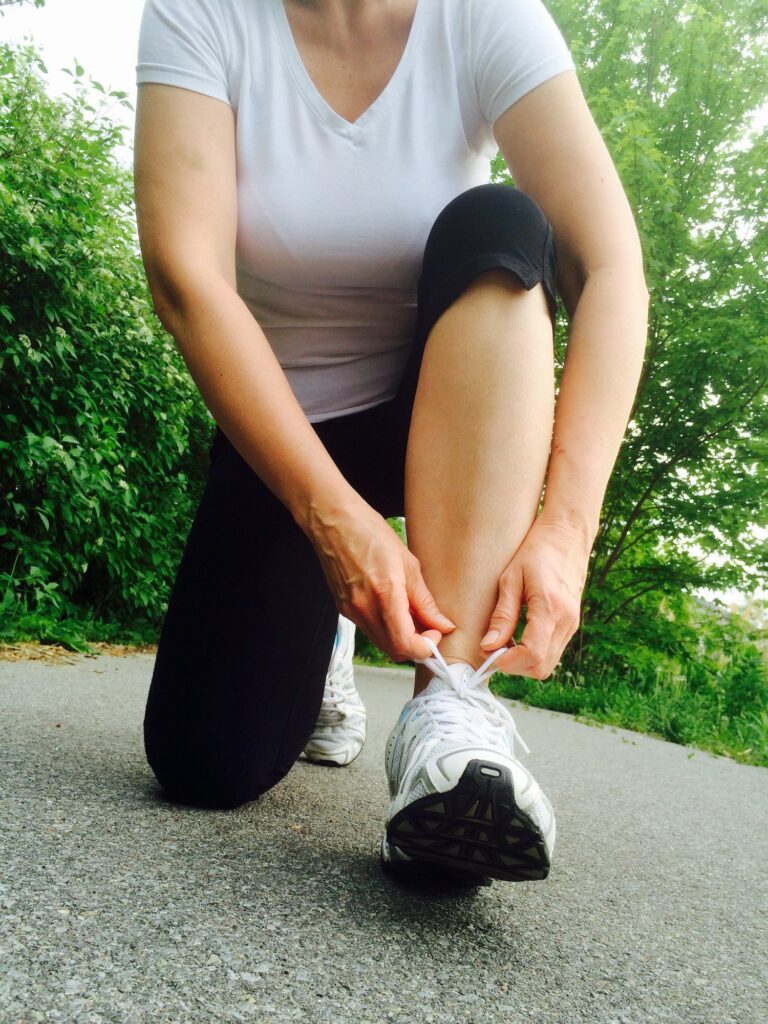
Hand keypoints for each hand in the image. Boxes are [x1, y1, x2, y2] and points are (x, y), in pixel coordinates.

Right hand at [305, 496, 455, 662]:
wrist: (333, 522)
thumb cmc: (370, 533)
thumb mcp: (408, 563)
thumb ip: (425, 600)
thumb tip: (442, 624)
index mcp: (385, 594)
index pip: (406, 644)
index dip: (426, 647)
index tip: (436, 633)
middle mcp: (364, 608)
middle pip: (394, 650)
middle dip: (415, 646)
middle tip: (428, 628)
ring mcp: (350, 610)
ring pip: (381, 642)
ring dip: (400, 638)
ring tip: (412, 616)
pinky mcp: (343, 608)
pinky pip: (369, 629)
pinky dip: (385, 628)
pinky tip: (393, 609)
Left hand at [479, 518, 590, 678]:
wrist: (568, 535)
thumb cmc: (537, 550)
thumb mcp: (511, 578)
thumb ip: (503, 615)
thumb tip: (489, 646)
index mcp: (551, 608)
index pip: (532, 655)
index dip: (508, 662)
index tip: (489, 652)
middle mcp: (566, 621)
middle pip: (541, 668)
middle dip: (514, 666)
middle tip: (493, 650)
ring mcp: (572, 624)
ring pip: (548, 664)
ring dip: (523, 662)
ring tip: (504, 642)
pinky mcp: (571, 624)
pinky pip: (552, 651)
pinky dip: (533, 653)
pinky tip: (517, 637)